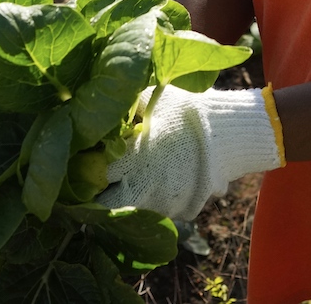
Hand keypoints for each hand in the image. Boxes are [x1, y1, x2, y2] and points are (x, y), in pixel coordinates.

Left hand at [98, 87, 281, 221]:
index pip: (91, 177)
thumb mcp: (154, 97)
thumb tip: (94, 104)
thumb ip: (124, 106)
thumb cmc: (189, 110)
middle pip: (104, 206)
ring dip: (125, 200)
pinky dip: (150, 202)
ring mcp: (162, 204)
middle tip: (95, 183)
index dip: (81, 173)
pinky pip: (155, 211)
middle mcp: (143, 187)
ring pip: (130, 211)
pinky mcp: (179, 212)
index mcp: (132, 158)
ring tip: (130, 179)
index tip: (78, 166)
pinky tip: (156, 183)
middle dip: (97, 197)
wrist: (232, 133)